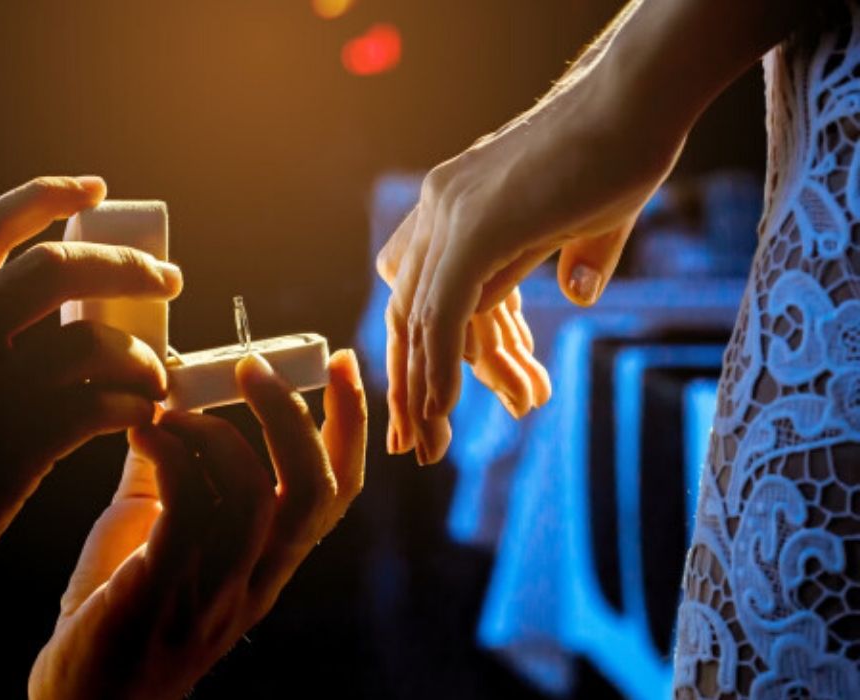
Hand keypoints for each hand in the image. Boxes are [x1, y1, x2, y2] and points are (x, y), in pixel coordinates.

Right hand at [0, 176, 183, 672]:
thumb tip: (44, 328)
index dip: (46, 196)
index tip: (96, 186)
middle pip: (58, 268)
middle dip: (127, 266)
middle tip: (167, 281)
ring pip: (91, 341)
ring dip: (141, 355)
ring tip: (156, 376)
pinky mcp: (10, 449)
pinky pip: (97, 406)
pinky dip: (133, 404)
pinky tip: (140, 413)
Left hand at [29, 350, 365, 699]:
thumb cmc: (115, 622)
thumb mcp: (154, 543)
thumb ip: (167, 483)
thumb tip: (164, 414)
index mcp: (265, 566)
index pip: (333, 494)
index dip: (349, 426)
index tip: (339, 364)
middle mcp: (255, 580)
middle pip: (311, 489)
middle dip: (293, 416)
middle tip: (253, 366)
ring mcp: (214, 589)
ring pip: (252, 492)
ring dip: (213, 430)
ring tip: (168, 412)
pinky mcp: (165, 588)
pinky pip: (189, 504)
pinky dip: (172, 452)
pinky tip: (145, 435)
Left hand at [378, 65, 683, 463]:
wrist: (639, 102)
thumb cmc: (627, 149)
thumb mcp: (591, 218)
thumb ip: (572, 256)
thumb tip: (575, 293)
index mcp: (456, 202)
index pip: (422, 290)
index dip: (422, 350)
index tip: (431, 404)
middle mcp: (440, 206)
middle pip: (407, 310)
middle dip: (409, 381)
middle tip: (417, 443)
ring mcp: (451, 213)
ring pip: (418, 319)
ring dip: (421, 389)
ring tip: (429, 447)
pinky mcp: (475, 227)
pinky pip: (442, 313)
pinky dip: (439, 366)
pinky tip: (442, 411)